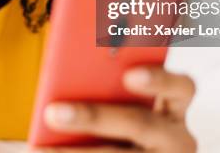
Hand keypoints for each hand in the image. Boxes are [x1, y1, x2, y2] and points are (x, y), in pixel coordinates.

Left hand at [31, 67, 196, 151]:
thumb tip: (67, 79)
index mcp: (175, 107)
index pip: (180, 87)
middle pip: (140, 124)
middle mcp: (177, 139)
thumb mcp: (126, 105)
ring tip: (39, 149)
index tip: (129, 76)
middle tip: (54, 112)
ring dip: (76, 152)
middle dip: (94, 117)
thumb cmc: (124, 127)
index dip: (158, 79)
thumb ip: (110, 88)